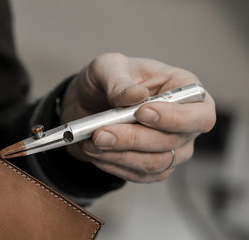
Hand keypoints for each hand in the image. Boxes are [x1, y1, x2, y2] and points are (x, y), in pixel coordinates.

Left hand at [61, 53, 215, 182]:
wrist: (86, 103)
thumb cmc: (106, 79)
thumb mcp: (107, 66)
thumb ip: (119, 80)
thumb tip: (135, 95)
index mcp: (185, 89)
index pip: (200, 114)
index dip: (174, 118)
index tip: (141, 113)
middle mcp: (185, 123)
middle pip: (171, 142)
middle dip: (132, 139)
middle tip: (100, 133)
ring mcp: (172, 149)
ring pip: (153, 162)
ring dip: (118, 154)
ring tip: (91, 141)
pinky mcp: (152, 167)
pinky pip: (138, 174)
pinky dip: (113, 164)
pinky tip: (95, 152)